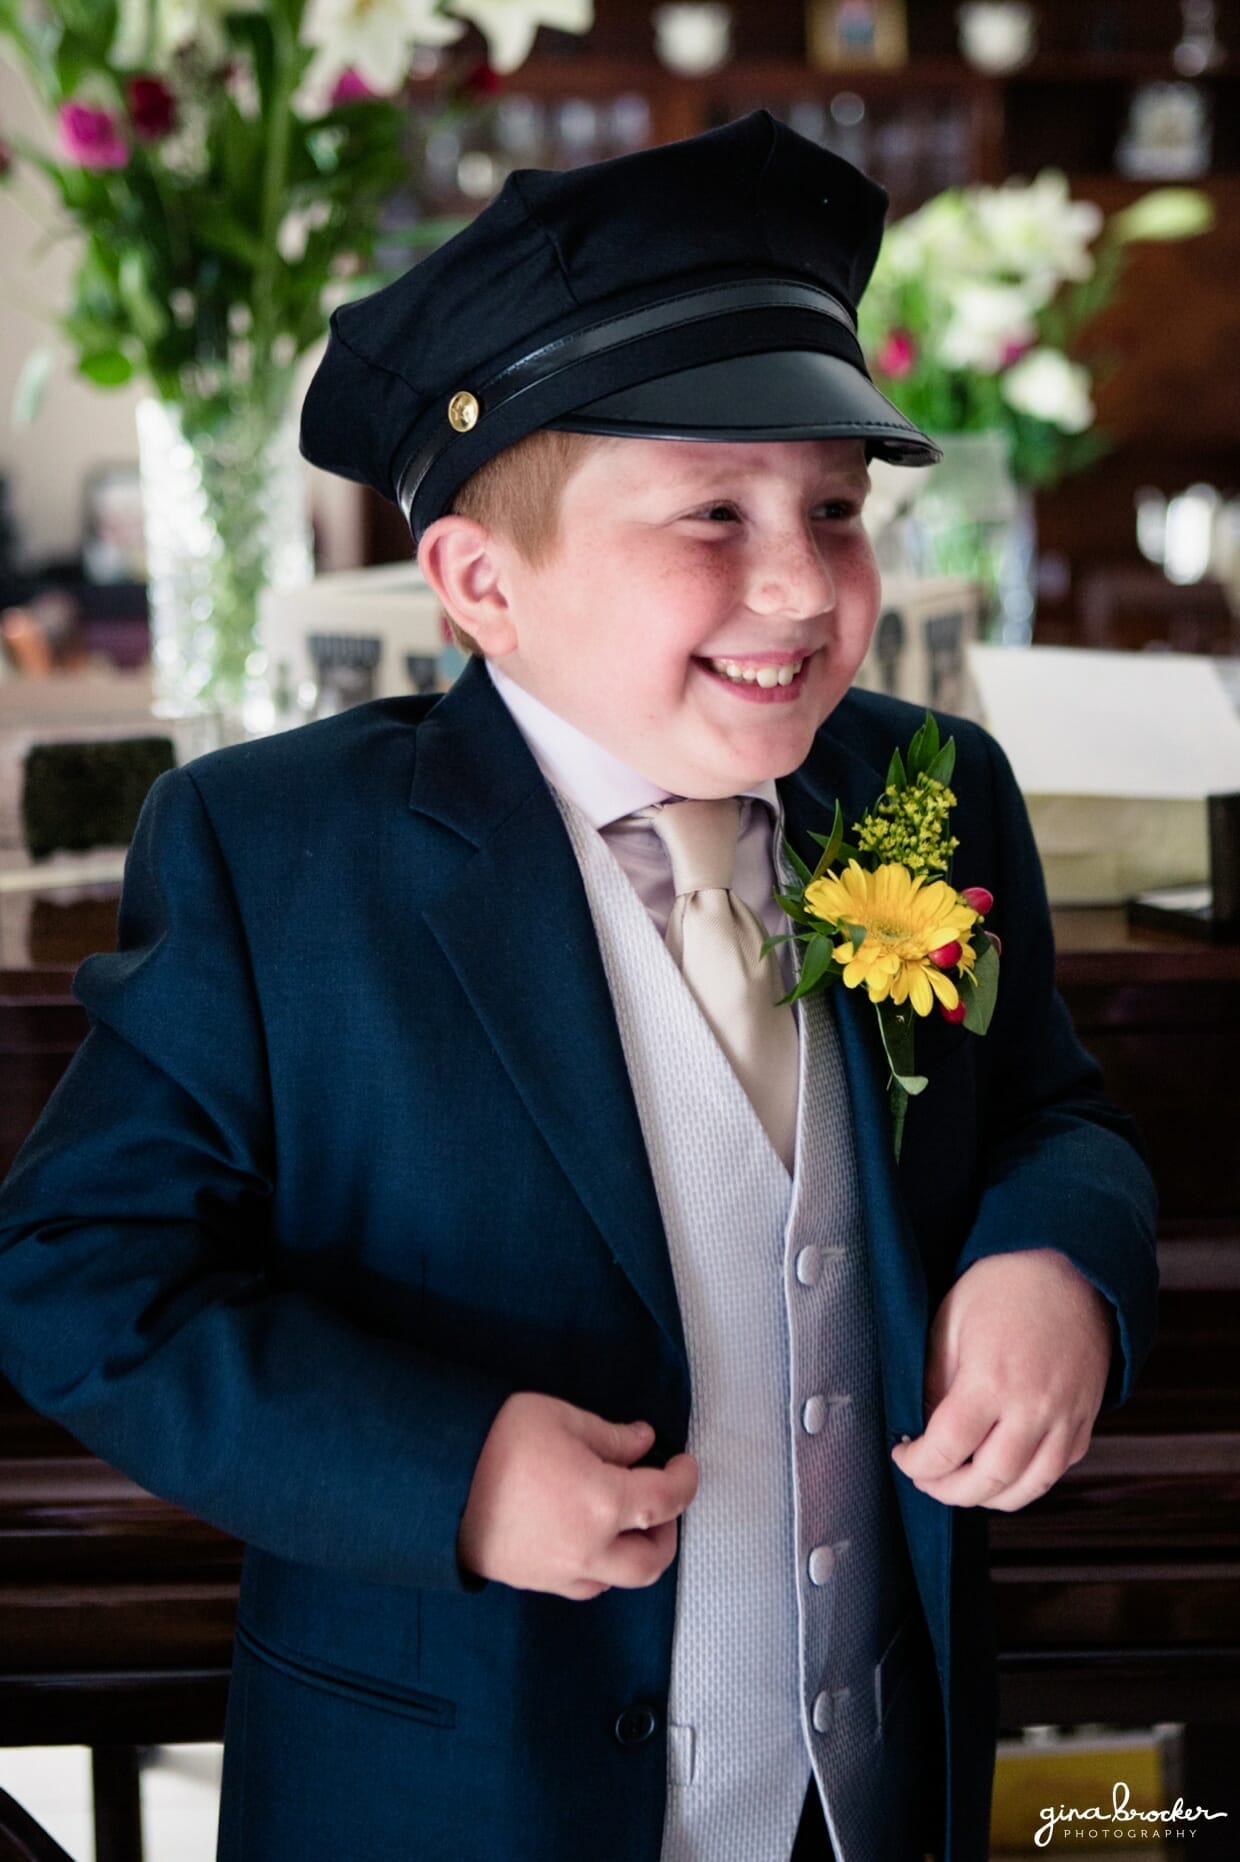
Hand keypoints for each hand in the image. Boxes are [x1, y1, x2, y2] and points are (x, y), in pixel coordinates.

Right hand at [457, 1392, 698, 1600]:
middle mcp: (589, 1549)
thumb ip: (610, 1436)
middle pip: (651, 1561)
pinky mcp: (534, 1581)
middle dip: (666, 1532)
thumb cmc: (496, 1441)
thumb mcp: (560, 1418)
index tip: (684, 1463)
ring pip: (617, 1580)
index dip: (685, 1481)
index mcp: (602, 1503)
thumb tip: (643, 1444)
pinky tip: (588, 1536)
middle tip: (660, 1500)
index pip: (667, 1500)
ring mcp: (560, 1572)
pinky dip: (599, 1565)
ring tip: (624, 1519)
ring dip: (633, 1553)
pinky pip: (583, 1584)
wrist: (433, 1482)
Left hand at [891, 1248, 1112, 1511]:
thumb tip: (924, 1428)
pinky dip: (1026, 1481)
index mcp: (992, 1379)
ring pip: (1027, 1488)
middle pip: (988, 1481)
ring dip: (988, 1496)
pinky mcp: (1086, 1421)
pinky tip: (1002, 1468)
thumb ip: (935, 1382)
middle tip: (927, 1479)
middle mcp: (1035, 1407)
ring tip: (961, 1483)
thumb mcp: (948, 1323)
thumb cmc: (1004, 1286)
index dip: (918, 1464)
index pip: (947, 1449)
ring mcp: (1066, 1418)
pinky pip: (1056, 1471)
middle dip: (948, 1490)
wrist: (1068, 1267)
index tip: (904, 1456)